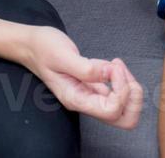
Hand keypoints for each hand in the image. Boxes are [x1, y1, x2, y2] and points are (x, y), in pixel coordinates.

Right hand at [16, 25, 143, 129]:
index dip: (121, 89)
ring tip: (117, 65)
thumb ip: (86, 68)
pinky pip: (118, 92)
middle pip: (123, 119)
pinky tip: (112, 64)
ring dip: (129, 86)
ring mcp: (91, 96)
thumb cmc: (43, 49)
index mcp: (76, 99)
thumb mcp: (62, 56)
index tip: (113, 67)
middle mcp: (86, 102)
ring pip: (124, 107)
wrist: (32, 46)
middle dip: (132, 97)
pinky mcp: (95, 87)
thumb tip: (109, 73)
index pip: (112, 110)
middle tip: (121, 72)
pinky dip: (123, 79)